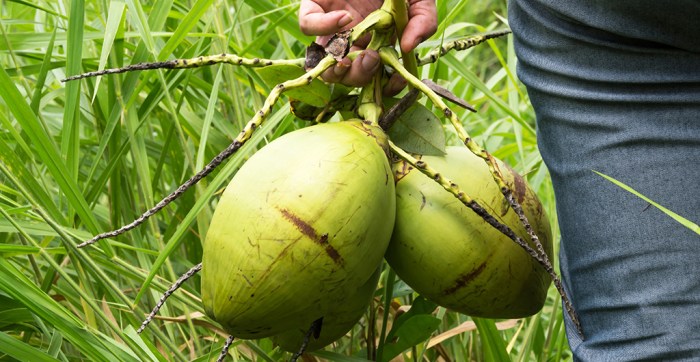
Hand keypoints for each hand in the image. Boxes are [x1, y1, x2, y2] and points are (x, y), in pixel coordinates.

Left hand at [299, 0, 436, 91]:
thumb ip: (423, 21)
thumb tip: (409, 48)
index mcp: (379, 41)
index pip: (378, 77)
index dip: (386, 86)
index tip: (395, 82)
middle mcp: (354, 39)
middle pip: (350, 76)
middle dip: (361, 76)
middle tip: (372, 58)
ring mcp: (332, 26)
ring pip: (324, 63)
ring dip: (339, 68)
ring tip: (354, 54)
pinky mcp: (315, 6)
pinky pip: (308, 26)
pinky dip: (324, 27)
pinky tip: (345, 18)